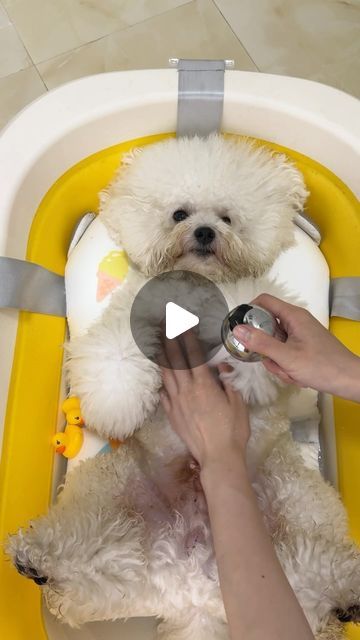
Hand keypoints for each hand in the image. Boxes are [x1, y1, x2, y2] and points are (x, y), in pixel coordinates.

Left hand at [160, 330, 249, 468]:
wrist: (218, 457)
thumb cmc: (233, 431)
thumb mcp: (238, 403)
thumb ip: (229, 382)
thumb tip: (222, 366)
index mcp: (204, 385)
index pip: (193, 355)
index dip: (186, 338)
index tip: (182, 324)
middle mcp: (186, 391)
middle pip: (174, 361)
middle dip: (168, 341)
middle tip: (163, 325)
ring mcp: (176, 403)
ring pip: (166, 375)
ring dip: (162, 357)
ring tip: (157, 343)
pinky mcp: (172, 415)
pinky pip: (164, 394)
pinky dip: (162, 382)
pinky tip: (162, 377)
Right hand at [232, 294, 359, 400]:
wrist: (348, 380)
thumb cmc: (321, 366)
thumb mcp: (286, 357)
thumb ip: (261, 343)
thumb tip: (237, 329)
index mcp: (293, 316)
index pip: (264, 301)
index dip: (248, 311)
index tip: (240, 329)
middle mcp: (296, 321)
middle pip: (267, 327)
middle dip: (266, 349)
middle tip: (274, 363)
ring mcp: (300, 334)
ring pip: (275, 344)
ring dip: (277, 362)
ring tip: (291, 372)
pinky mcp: (303, 346)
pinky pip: (284, 353)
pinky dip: (286, 365)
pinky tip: (296, 375)